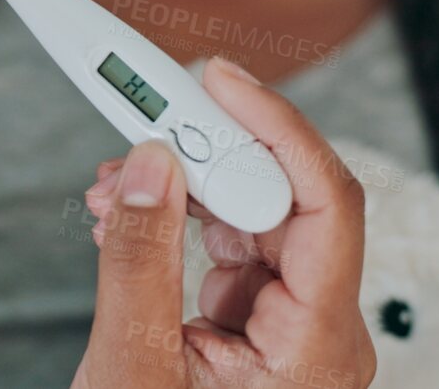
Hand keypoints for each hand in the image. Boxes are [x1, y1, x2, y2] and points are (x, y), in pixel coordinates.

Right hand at [71, 58, 376, 388]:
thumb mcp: (133, 367)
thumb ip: (140, 259)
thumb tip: (150, 164)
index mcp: (318, 349)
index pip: (326, 203)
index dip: (277, 127)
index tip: (218, 79)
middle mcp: (320, 331)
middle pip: (286, 201)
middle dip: (205, 154)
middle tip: (142, 115)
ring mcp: (290, 328)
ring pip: (252, 217)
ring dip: (181, 186)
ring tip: (111, 186)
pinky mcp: (256, 326)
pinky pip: (228, 247)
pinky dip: (177, 220)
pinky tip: (127, 214)